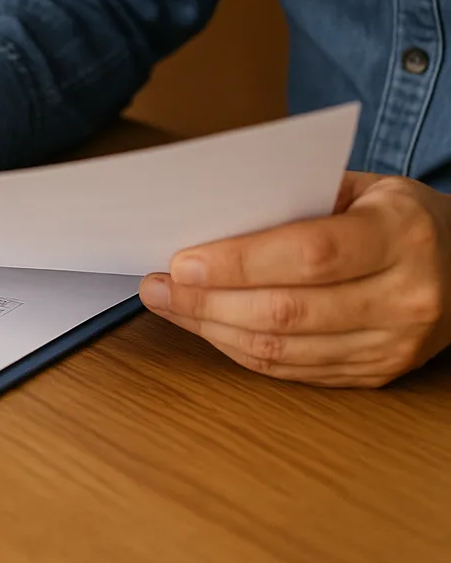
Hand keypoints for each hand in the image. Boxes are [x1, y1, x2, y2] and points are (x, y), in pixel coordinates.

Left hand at [140, 172, 450, 386]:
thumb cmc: (400, 217)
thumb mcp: (365, 188)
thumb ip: (296, 198)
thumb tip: (208, 217)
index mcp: (402, 235)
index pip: (309, 253)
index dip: (239, 262)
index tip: (182, 261)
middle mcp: (407, 296)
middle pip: (287, 309)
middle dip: (207, 301)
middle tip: (156, 285)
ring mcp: (394, 344)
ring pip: (284, 348)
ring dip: (212, 330)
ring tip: (168, 305)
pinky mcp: (378, 374)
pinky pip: (293, 370)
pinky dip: (241, 349)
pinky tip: (208, 328)